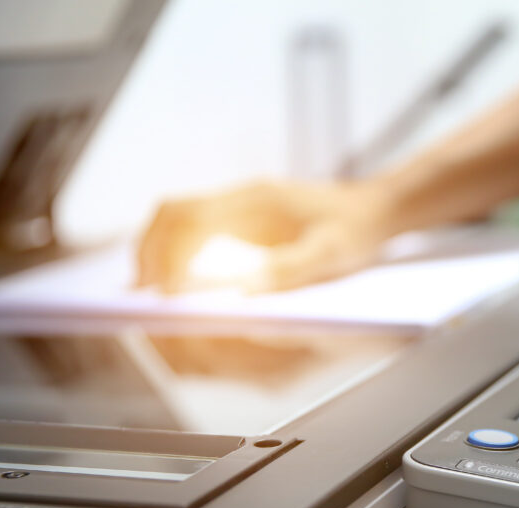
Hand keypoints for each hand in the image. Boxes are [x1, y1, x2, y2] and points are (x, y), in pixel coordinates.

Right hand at [136, 181, 394, 292]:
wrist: (379, 208)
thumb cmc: (359, 230)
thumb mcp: (334, 254)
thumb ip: (291, 270)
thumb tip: (244, 294)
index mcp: (257, 199)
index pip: (190, 218)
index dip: (170, 257)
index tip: (166, 295)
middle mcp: (241, 198)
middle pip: (171, 215)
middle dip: (150, 253)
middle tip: (139, 297)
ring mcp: (240, 208)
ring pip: (177, 221)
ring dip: (158, 254)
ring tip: (148, 296)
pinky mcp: (244, 222)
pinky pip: (196, 233)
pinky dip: (178, 257)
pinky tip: (178, 290)